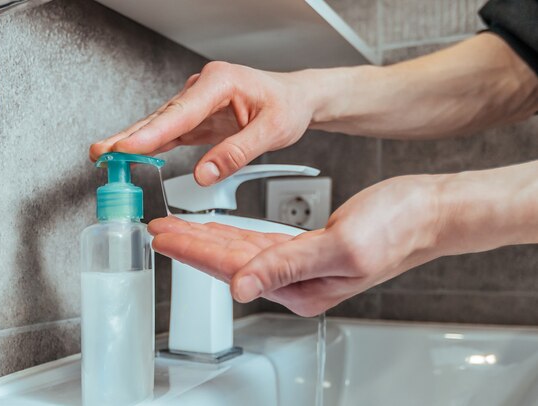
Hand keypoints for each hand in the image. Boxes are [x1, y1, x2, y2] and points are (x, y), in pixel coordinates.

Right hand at [90, 61, 315, 185]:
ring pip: (161, 124)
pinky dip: (150, 144)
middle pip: (162, 116)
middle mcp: (204, 88)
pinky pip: (170, 132)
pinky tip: (132, 153)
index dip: (152, 132)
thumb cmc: (287, 106)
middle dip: (130, 135)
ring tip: (106, 154)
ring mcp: (198, 102)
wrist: (296, 99)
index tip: (127, 146)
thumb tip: (204, 174)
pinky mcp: (198, 117)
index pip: (182, 112)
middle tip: (101, 151)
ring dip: (134, 140)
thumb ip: (235, 153)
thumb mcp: (271, 132)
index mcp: (221, 82)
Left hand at [148, 174, 443, 316]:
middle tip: (157, 230)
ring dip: (207, 239)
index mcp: (303, 287)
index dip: (194, 251)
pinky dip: (234, 234)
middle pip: (229, 262)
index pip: (233, 269)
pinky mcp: (306, 250)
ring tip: (177, 228)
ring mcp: (300, 267)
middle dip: (191, 245)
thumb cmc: (397, 227)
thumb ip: (287, 266)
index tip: (164, 236)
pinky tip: (218, 230)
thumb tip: (241, 287)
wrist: (427, 211)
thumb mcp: (341, 245)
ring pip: (240, 252)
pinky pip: (259, 243)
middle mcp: (297, 283)